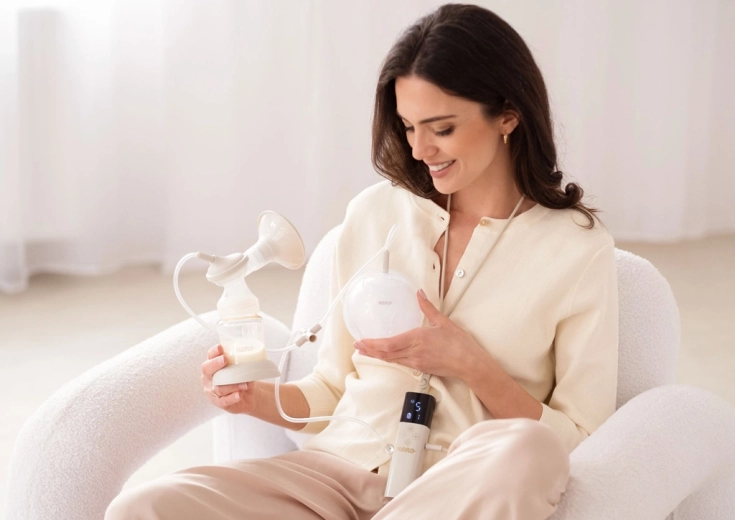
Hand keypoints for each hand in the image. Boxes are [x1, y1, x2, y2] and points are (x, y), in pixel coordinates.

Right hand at [201, 344, 256, 413]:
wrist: (247, 397)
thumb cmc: (241, 379)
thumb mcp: (243, 369)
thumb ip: (245, 365)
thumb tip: (253, 361)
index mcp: (213, 366)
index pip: (210, 356)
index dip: (213, 352)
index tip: (220, 348)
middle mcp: (209, 378)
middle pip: (207, 369)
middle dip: (215, 364)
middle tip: (224, 359)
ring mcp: (212, 391)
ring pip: (218, 387)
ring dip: (231, 385)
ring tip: (244, 384)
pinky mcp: (219, 402)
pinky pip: (224, 401)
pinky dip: (232, 397)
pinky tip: (239, 395)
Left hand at [354, 289, 487, 379]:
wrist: (470, 364)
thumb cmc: (460, 344)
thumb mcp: (443, 321)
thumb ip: (428, 308)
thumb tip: (419, 294)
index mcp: (417, 338)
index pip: (388, 343)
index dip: (372, 344)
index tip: (361, 340)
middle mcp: (414, 352)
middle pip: (386, 353)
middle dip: (369, 350)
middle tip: (357, 346)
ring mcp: (417, 362)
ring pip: (392, 360)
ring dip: (377, 355)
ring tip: (366, 351)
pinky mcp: (421, 368)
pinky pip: (401, 363)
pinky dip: (389, 359)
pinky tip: (386, 356)